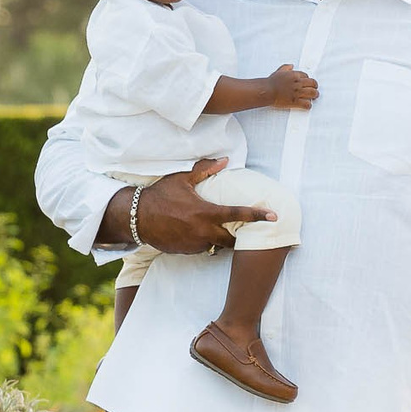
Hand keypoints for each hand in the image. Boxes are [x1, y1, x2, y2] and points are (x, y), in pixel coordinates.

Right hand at [136, 159, 272, 253]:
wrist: (136, 217)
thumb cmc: (160, 195)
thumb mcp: (181, 179)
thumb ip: (205, 170)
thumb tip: (225, 160)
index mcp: (205, 212)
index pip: (238, 215)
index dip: (258, 216)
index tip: (274, 217)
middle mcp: (203, 231)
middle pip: (232, 240)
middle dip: (238, 236)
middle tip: (241, 230)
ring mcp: (194, 244)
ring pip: (216, 246)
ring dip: (218, 240)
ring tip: (211, 229)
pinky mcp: (186, 252)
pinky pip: (201, 250)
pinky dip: (203, 243)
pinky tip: (195, 233)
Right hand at [266, 65, 318, 109]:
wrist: (267, 91)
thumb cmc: (271, 82)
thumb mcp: (279, 72)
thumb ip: (286, 68)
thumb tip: (291, 66)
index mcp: (294, 75)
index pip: (307, 76)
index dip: (308, 79)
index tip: (307, 83)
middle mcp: (297, 83)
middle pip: (313, 83)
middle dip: (315, 87)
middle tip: (314, 89)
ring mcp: (297, 93)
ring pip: (313, 93)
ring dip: (314, 95)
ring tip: (313, 97)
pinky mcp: (295, 102)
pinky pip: (307, 104)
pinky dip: (308, 105)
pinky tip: (307, 105)